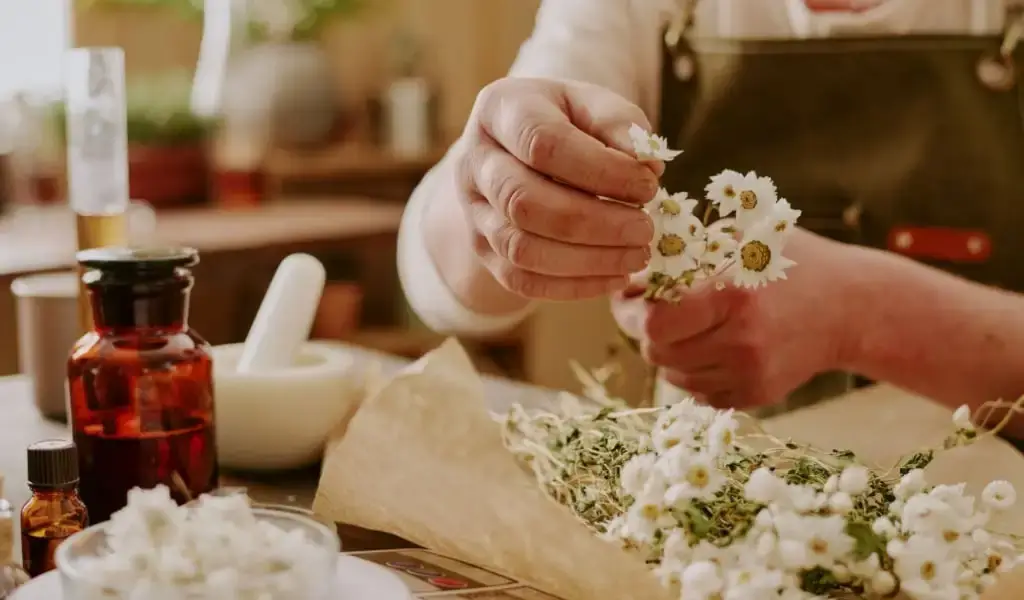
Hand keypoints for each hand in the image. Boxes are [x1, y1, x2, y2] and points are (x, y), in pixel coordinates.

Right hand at [453, 77, 660, 300]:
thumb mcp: (594, 105)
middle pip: (523, 202)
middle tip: (644, 229)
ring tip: (637, 256)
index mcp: (500, 110)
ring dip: (587, 260)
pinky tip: (615, 276)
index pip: (542, 144)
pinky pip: (520, 280)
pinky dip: (573, 286)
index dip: (600, 170)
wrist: (524, 147)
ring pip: (520, 248)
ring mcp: (473, 210)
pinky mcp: (483, 249)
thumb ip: (622, 126)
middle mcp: (474, 162)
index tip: (648, 185)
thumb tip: (647, 166)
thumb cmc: (568, 123)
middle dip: (593, 222)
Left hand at [611, 229, 856, 408]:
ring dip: (669, 352)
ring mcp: (750, 373)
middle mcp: (741, 341)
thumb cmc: (789, 262)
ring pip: (673, 375)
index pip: (653, 323)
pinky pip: (699, 393)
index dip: (630, 312)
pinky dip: (693, 372)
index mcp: (733, 296)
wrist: (851, 307)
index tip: (627, 298)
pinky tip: (711, 346)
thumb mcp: (741, 239)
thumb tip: (627, 276)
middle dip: (646, 330)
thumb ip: (684, 252)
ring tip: (689, 326)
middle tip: (653, 311)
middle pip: (656, 352)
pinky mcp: (757, 395)